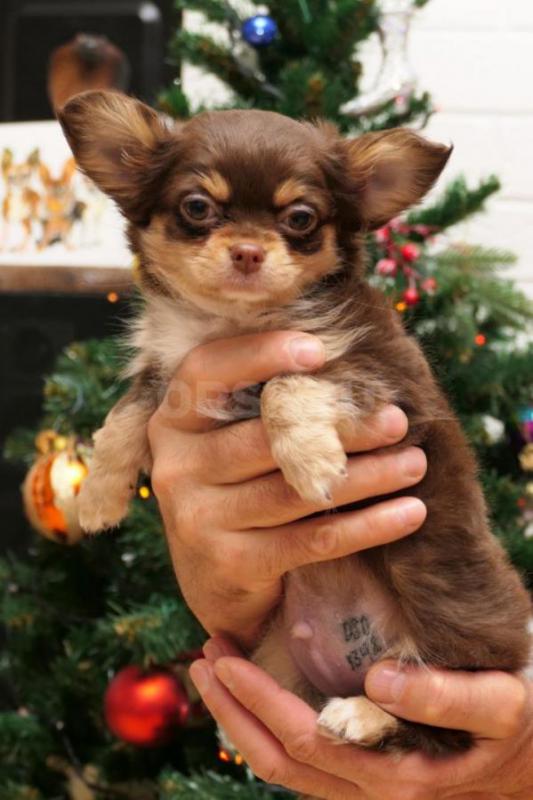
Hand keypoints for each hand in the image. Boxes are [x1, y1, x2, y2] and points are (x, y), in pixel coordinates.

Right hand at [148, 331, 426, 648]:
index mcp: (173, 422)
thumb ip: (260, 402)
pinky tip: (409, 512)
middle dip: (340, 427)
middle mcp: (176, 467)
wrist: (215, 578)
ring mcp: (197, 518)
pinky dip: (367, 525)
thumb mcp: (229, 439)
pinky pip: (311, 540)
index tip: (319, 350)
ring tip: (415, 463)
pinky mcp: (230, 563)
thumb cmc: (236, 487)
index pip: (206, 371)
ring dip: (366, 476)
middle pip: (266, 437)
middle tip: (397, 420)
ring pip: (296, 489)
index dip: (259, 354)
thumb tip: (340, 350)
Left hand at [190, 638, 532, 799]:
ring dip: (240, 716)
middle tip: (203, 652)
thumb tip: (380, 682)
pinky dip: (265, 725)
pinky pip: (301, 759)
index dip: (256, 701)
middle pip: (277, 756)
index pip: (302, 740)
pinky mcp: (361, 772)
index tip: (224, 657)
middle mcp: (367, 789)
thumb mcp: (501, 704)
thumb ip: (446, 697)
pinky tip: (253, 692)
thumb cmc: (518, 725)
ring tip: (214, 667)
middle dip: (232, 706)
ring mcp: (361, 785)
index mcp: (392, 774)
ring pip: (281, 764)